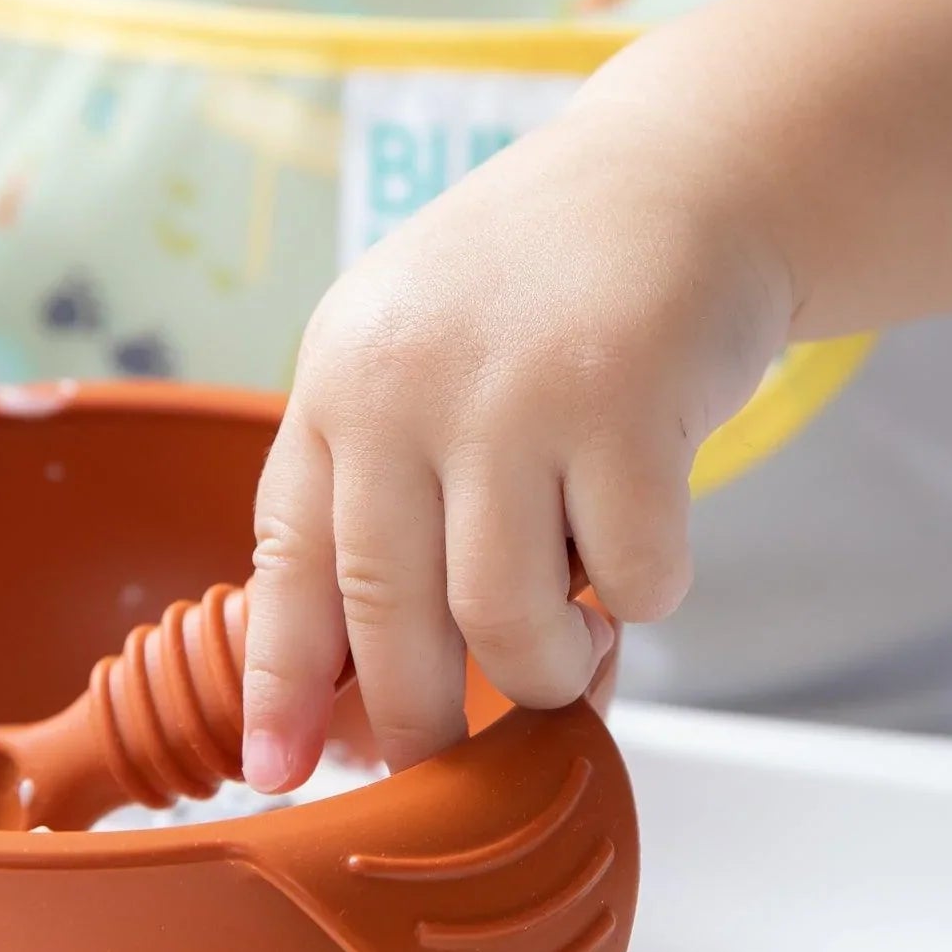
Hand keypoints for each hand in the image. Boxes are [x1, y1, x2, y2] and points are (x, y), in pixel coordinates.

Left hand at [242, 102, 792, 788]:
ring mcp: (510, 392)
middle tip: (452, 762)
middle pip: (389, 617)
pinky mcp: (626, 403)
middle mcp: (402, 384)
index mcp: (336, 380)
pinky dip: (647, 594)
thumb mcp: (417, 361)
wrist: (676, 177)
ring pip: (509, 623)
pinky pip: (631, 582)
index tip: (275, 774)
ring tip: (579, 639)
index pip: (287, 558)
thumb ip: (381, 491)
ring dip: (554, 667)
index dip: (280, 680)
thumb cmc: (542, 296)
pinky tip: (645, 538)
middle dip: (420, 723)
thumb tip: (357, 679)